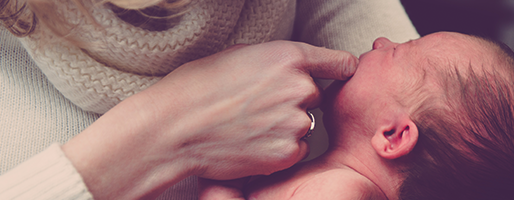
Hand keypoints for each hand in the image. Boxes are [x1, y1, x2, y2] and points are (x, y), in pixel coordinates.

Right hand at [61, 41, 357, 198]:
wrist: (174, 129)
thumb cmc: (197, 87)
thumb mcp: (240, 55)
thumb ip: (277, 60)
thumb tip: (296, 66)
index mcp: (289, 56)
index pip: (340, 62)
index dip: (338, 69)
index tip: (339, 74)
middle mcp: (300, 87)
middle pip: (314, 95)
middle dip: (294, 100)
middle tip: (258, 106)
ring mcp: (295, 121)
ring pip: (304, 123)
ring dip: (286, 126)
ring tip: (248, 125)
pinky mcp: (288, 151)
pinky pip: (296, 149)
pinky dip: (279, 149)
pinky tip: (251, 142)